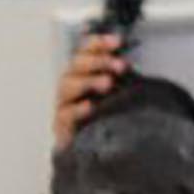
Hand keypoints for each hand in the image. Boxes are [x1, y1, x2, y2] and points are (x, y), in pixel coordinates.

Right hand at [53, 33, 129, 149]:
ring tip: (108, 83)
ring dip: (89, 81)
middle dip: (99, 61)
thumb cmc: (108, 117)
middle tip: (121, 66)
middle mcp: (71, 84)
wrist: (99, 151)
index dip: (99, 43)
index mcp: (84, 72)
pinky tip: (90, 106)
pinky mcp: (62, 126)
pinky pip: (65, 115)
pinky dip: (77, 109)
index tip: (117, 42)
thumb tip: (131, 62)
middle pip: (77, 65)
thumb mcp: (119, 94)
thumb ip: (121, 77)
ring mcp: (64, 104)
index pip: (86, 51)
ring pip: (68, 86)